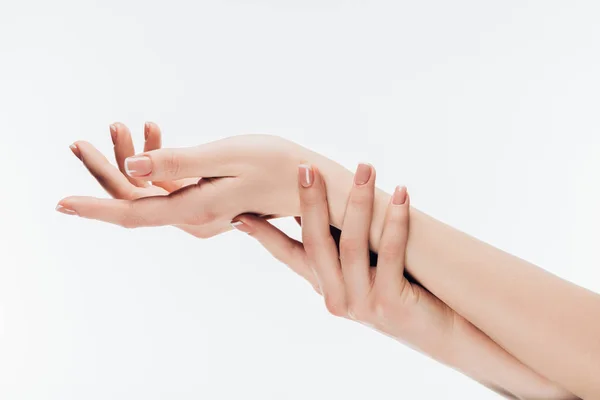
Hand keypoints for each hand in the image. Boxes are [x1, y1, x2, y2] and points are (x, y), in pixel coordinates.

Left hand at [57, 123, 386, 242]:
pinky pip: (169, 187)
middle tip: (79, 141)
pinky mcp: (208, 202)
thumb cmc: (280, 166)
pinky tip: (152, 134)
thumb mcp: (230, 156)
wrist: (315, 185)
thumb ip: (180, 162)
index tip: (60, 205)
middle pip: (136, 200)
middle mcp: (194, 218)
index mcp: (196, 209)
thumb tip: (133, 167)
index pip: (134, 212)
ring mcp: (201, 213)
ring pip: (150, 192)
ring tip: (122, 125)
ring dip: (129, 161)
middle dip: (105, 171)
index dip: (96, 208)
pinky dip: (155, 163)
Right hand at [231, 163, 454, 344]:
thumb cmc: (404, 294)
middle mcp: (336, 297)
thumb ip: (342, 249)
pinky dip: (395, 221)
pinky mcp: (390, 304)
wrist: (444, 335)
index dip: (264, 234)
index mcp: (325, 286)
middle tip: (307, 167)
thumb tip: (319, 210)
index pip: (287, 255)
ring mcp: (361, 303)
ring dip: (358, 201)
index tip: (240, 213)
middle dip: (310, 202)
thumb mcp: (364, 272)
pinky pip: (392, 254)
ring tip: (365, 167)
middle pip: (315, 242)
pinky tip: (401, 194)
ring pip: (352, 245)